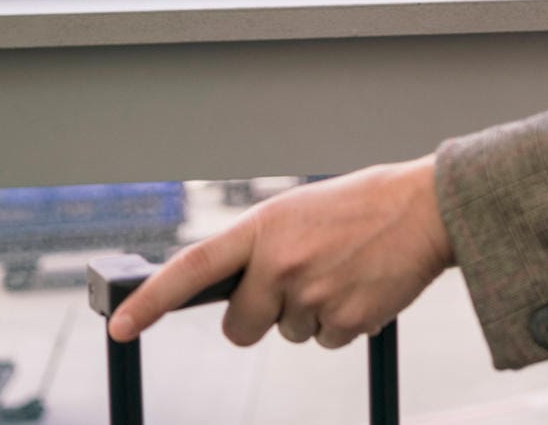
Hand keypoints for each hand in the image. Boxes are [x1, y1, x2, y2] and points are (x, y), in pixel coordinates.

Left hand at [108, 155, 453, 349]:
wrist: (426, 210)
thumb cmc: (364, 206)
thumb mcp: (299, 212)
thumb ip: (263, 246)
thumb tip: (239, 290)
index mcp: (263, 227)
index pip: (192, 270)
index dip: (151, 301)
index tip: (121, 326)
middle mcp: (280, 263)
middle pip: (242, 326)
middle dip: (260, 319)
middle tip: (293, 288)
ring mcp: (311, 295)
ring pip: (291, 333)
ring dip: (313, 313)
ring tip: (344, 271)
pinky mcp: (344, 321)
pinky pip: (327, 340)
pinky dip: (344, 323)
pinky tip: (363, 287)